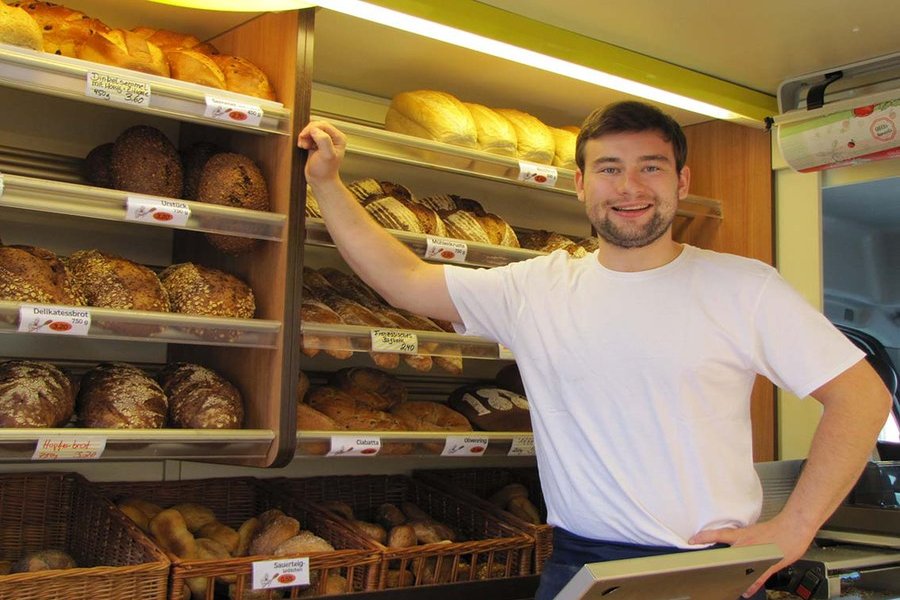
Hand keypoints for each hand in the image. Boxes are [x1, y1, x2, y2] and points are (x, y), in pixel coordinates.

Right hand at [297, 120, 346, 185]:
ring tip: (303, 146)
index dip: (312, 129)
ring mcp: (324, 140)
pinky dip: (303, 139)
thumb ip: (323, 141)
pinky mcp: (317, 144)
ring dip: (304, 136)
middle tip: (303, 142)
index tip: (304, 136)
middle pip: (316, 125)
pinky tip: (303, 146)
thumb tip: (315, 130)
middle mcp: (333, 138)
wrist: (320, 181)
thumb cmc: (325, 171)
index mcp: (338, 138)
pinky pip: (308, 135)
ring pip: (311, 130)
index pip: (323, 125)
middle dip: (307, 132)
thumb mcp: (326, 155)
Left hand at [689, 516, 814, 597]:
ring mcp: (756, 554)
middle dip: (714, 561)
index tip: (692, 540)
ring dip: (731, 575)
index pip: (718, 533)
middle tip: (703, 568)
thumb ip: (745, 539)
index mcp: (742, 534)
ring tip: (723, 584)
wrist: (794, 526)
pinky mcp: (768, 563)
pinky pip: (757, 577)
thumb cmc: (777, 528)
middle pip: (725, 552)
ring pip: (739, 565)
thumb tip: (737, 542)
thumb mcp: (756, 531)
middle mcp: (746, 543)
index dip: (703, 537)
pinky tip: (746, 592)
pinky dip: (751, 585)